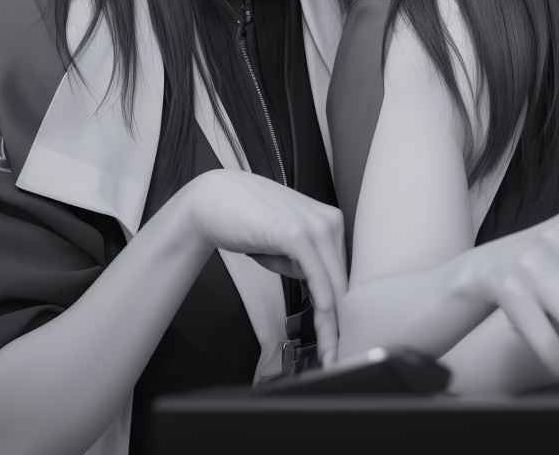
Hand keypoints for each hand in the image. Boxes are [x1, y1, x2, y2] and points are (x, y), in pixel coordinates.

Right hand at [186, 169, 346, 364]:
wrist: (214, 200)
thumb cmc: (248, 222)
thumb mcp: (285, 246)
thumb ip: (305, 265)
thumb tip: (322, 294)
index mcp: (330, 223)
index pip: (343, 274)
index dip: (344, 311)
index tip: (341, 341)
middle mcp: (329, 222)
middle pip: (344, 283)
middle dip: (342, 325)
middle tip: (339, 359)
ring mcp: (315, 225)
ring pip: (334, 285)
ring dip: (332, 325)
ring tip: (330, 355)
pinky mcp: (297, 233)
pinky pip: (318, 277)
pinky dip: (323, 305)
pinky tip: (324, 328)